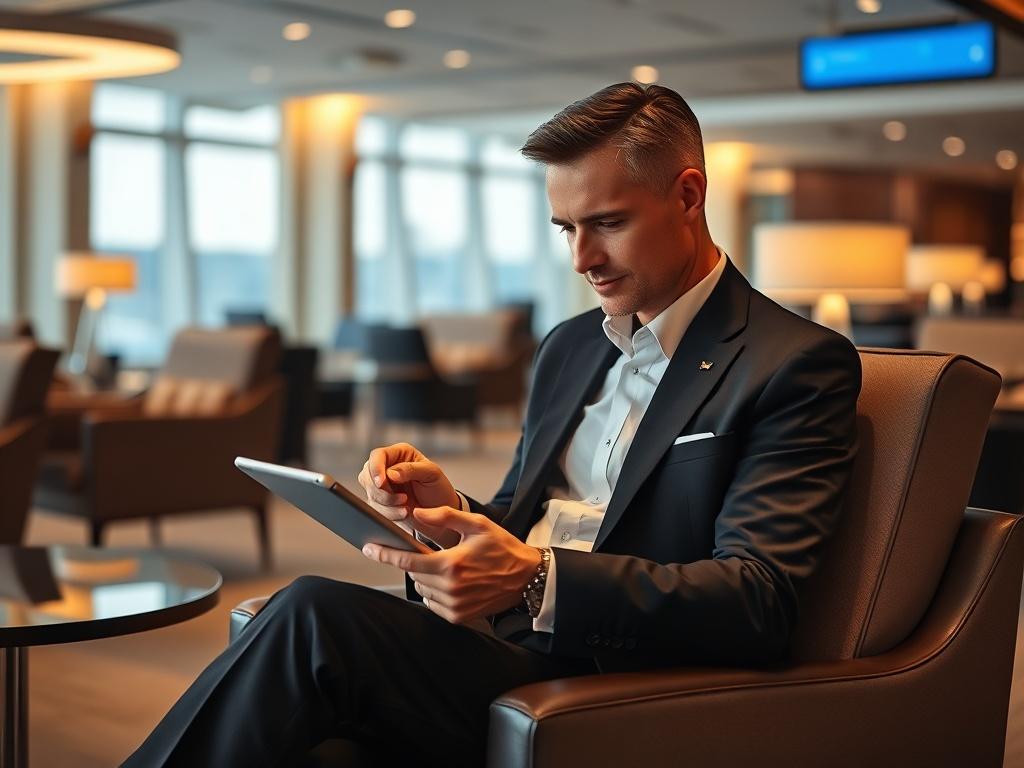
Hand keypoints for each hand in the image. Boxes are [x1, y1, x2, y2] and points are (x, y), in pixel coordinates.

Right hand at [357, 443, 459, 547]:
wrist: (441, 514)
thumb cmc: (438, 488)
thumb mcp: (431, 474)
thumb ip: (411, 470)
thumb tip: (390, 473)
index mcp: (399, 453)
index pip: (378, 455)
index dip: (376, 468)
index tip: (381, 483)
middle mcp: (387, 467)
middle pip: (368, 475)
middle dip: (382, 491)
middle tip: (403, 499)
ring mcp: (382, 486)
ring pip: (370, 494)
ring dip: (387, 504)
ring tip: (407, 507)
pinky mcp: (380, 503)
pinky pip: (375, 509)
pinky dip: (389, 514)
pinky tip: (404, 513)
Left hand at [362, 506, 541, 624]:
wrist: (527, 578)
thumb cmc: (503, 548)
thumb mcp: (477, 525)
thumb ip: (445, 516)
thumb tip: (417, 513)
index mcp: (451, 564)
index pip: (408, 560)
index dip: (385, 554)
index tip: (368, 548)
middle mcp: (450, 588)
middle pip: (414, 574)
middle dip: (416, 562)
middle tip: (433, 553)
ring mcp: (454, 605)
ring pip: (423, 589)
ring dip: (426, 577)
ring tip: (448, 567)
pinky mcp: (459, 617)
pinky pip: (433, 604)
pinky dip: (435, 592)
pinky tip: (452, 582)